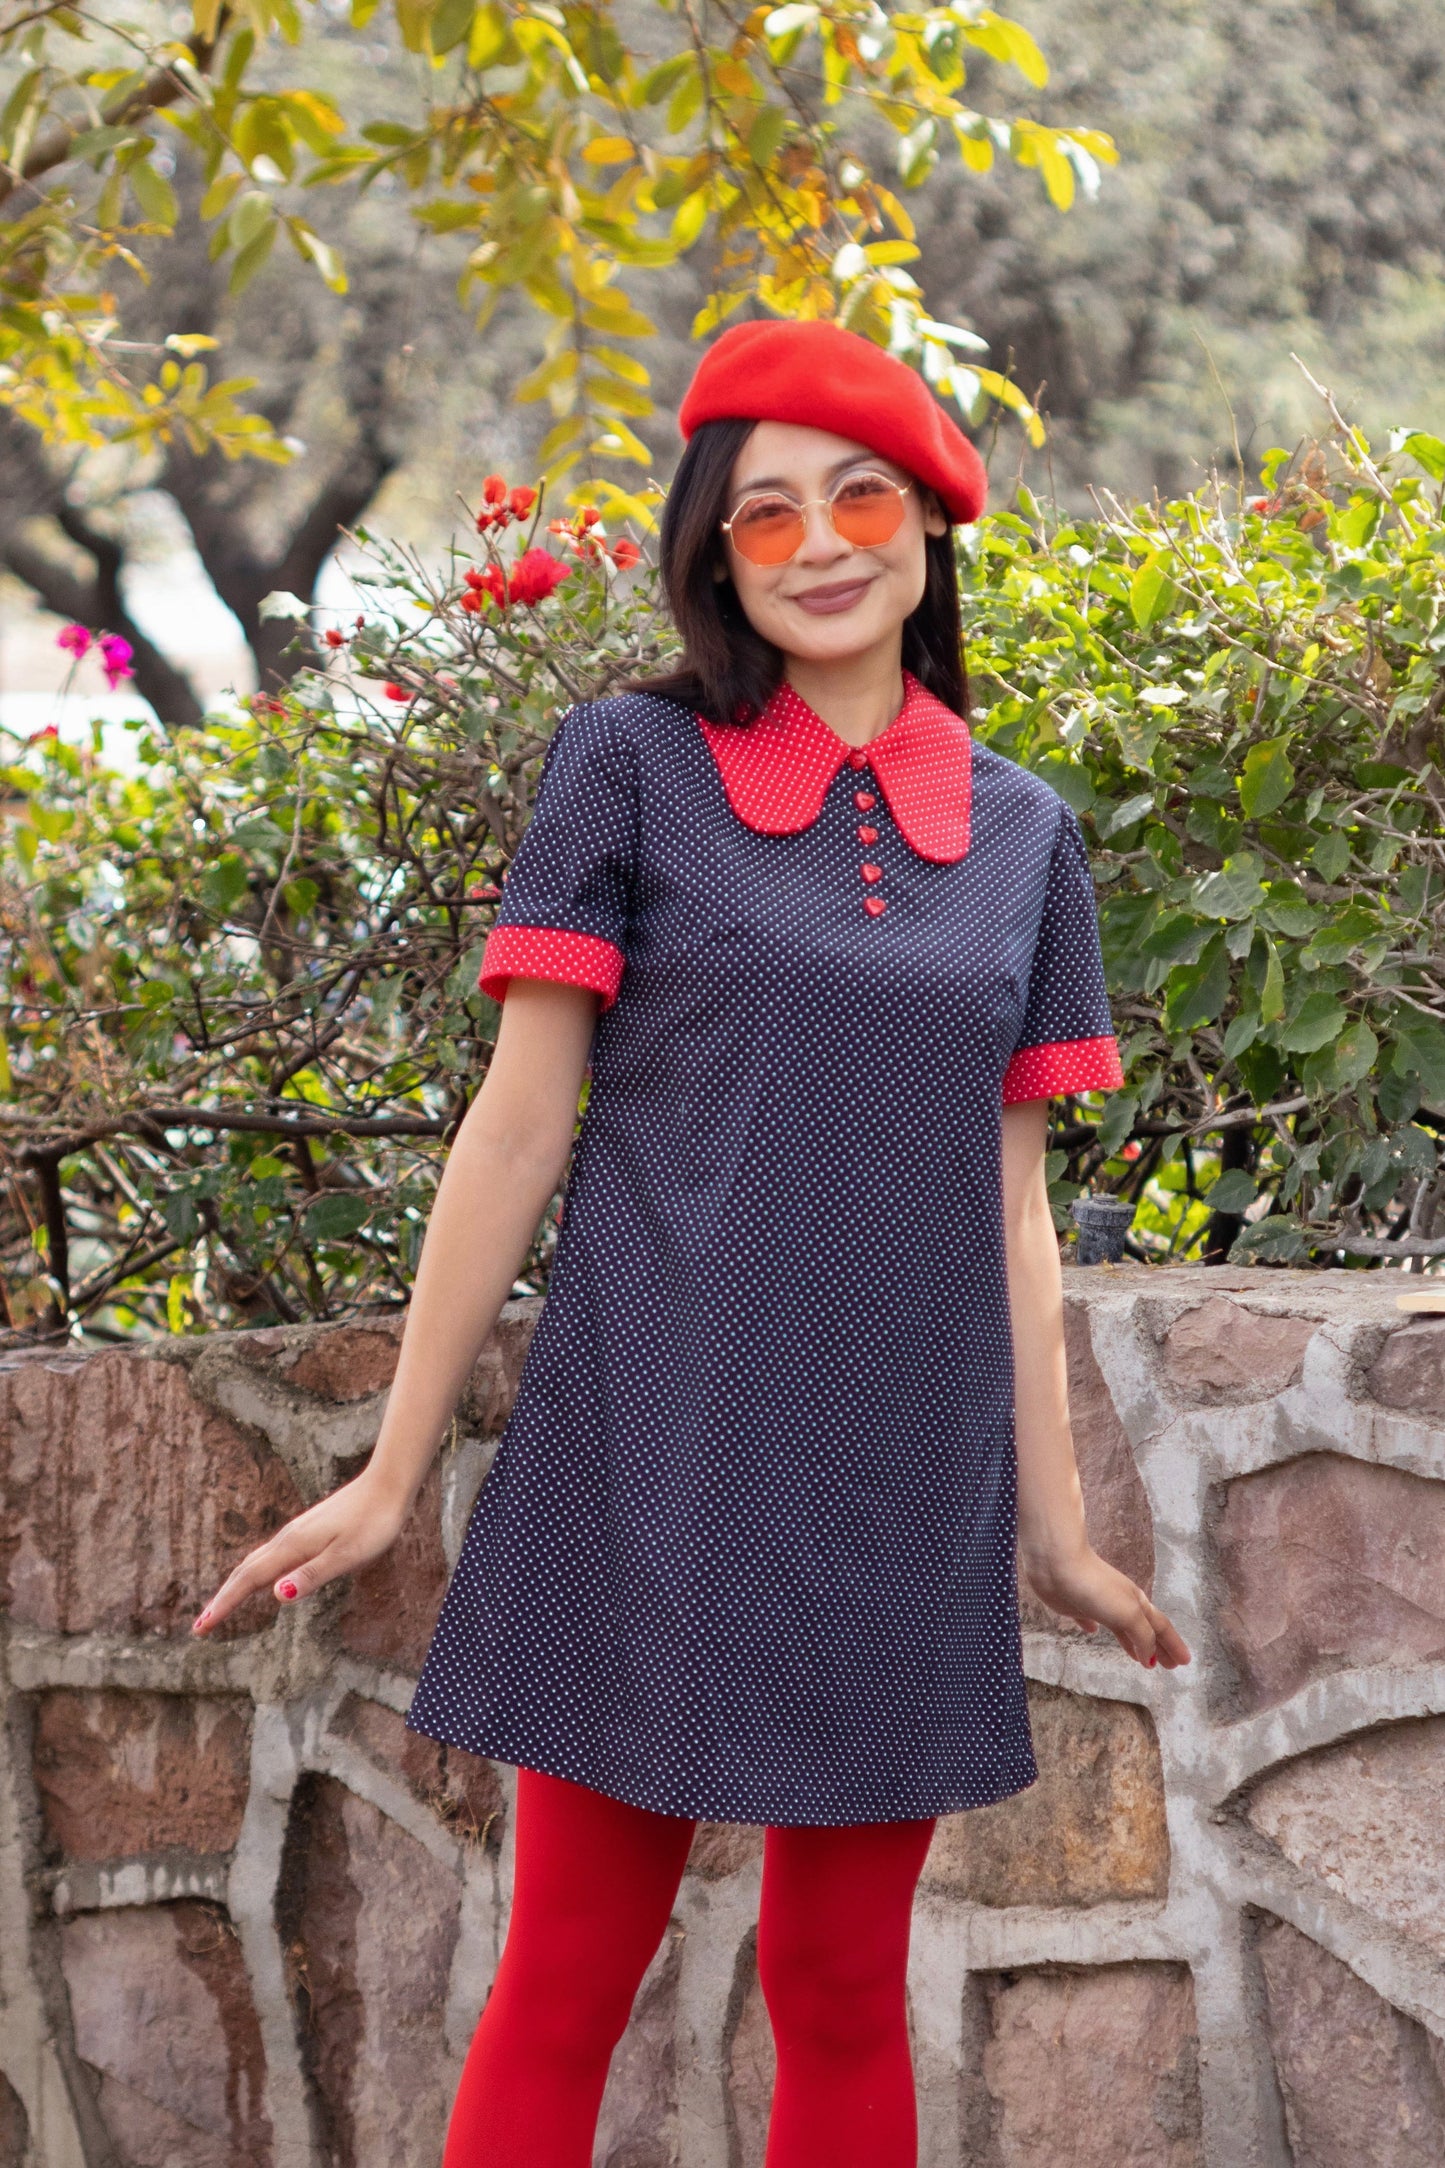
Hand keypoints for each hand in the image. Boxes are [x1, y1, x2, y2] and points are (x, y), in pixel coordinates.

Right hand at [191, 1469, 408, 1636]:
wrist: (389, 1485)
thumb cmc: (373, 1523)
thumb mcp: (348, 1556)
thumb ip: (313, 1575)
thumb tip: (276, 1596)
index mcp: (293, 1547)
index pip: (249, 1580)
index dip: (224, 1605)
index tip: (201, 1628)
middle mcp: (288, 1538)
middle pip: (245, 1571)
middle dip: (223, 1598)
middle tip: (201, 1625)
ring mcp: (297, 1532)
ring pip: (257, 1561)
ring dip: (236, 1585)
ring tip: (222, 1605)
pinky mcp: (309, 1530)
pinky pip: (271, 1555)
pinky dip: (256, 1572)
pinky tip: (263, 1578)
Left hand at [1021, 1543, 1191, 1669]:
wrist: (1058, 1564)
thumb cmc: (1096, 1587)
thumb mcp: (1128, 1614)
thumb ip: (1142, 1636)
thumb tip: (1150, 1658)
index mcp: (1137, 1603)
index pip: (1161, 1628)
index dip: (1174, 1645)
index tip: (1184, 1662)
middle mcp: (1121, 1603)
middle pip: (1145, 1629)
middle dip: (1159, 1647)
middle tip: (1170, 1666)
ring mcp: (1097, 1604)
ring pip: (1121, 1628)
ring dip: (1133, 1643)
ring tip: (1140, 1658)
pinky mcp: (1074, 1605)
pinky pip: (1087, 1620)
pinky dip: (1093, 1628)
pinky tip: (1092, 1632)